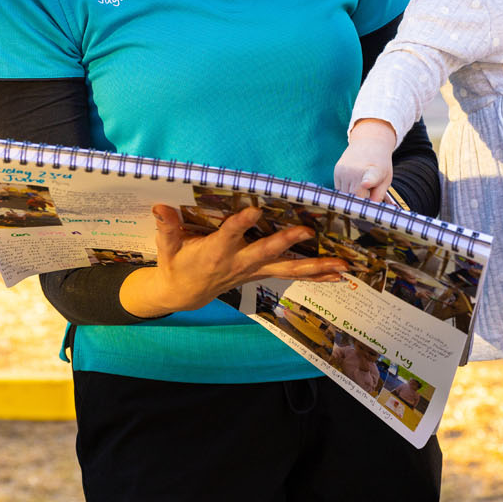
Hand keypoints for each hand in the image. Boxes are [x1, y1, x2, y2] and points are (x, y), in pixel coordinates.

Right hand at [120, 203, 346, 317]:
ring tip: (342, 266)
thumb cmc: (176, 265)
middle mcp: (239, 263)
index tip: (255, 210)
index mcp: (215, 252)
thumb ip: (168, 228)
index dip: (241, 224)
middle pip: (266, 253)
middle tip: (306, 232)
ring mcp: (254, 270)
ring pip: (288, 270)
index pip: (229, 235)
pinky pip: (293, 276)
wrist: (184, 295)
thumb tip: (160, 206)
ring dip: (316, 268)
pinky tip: (339, 276)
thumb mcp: (167, 248)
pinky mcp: (263, 273)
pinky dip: (316, 276)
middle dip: (286, 243)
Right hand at [335, 120, 397, 200]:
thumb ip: (379, 195)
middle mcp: (357, 170)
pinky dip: (346, 192)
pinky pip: (340, 190)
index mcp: (375, 171)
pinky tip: (354, 182)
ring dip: (353, 197)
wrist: (369, 142)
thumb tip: (368, 209)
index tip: (365, 183)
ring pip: (345, 196)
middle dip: (361, 202)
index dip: (369, 181)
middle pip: (355, 197)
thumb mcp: (386, 178)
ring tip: (362, 185)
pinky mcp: (337, 171)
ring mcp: (345, 171)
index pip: (371, 177)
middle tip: (369, 198)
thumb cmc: (380, 164)